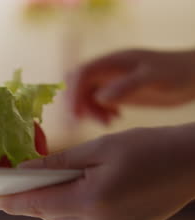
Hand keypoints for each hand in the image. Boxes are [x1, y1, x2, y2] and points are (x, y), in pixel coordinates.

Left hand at [0, 123, 194, 219]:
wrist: (192, 163)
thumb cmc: (148, 147)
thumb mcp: (97, 148)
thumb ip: (58, 163)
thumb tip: (27, 171)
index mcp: (92, 201)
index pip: (39, 204)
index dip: (12, 201)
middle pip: (50, 214)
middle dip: (31, 200)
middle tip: (15, 186)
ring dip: (52, 204)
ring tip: (48, 184)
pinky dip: (72, 210)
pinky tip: (75, 192)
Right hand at [68, 49, 194, 123]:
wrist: (193, 77)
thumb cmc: (177, 73)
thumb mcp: (154, 78)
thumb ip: (127, 86)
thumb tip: (100, 97)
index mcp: (112, 62)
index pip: (81, 74)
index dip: (72, 92)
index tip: (74, 114)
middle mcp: (108, 70)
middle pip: (78, 85)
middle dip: (76, 103)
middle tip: (82, 122)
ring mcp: (112, 82)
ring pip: (86, 96)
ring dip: (89, 111)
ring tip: (106, 122)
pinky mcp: (118, 93)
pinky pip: (97, 102)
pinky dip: (99, 112)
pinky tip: (113, 119)